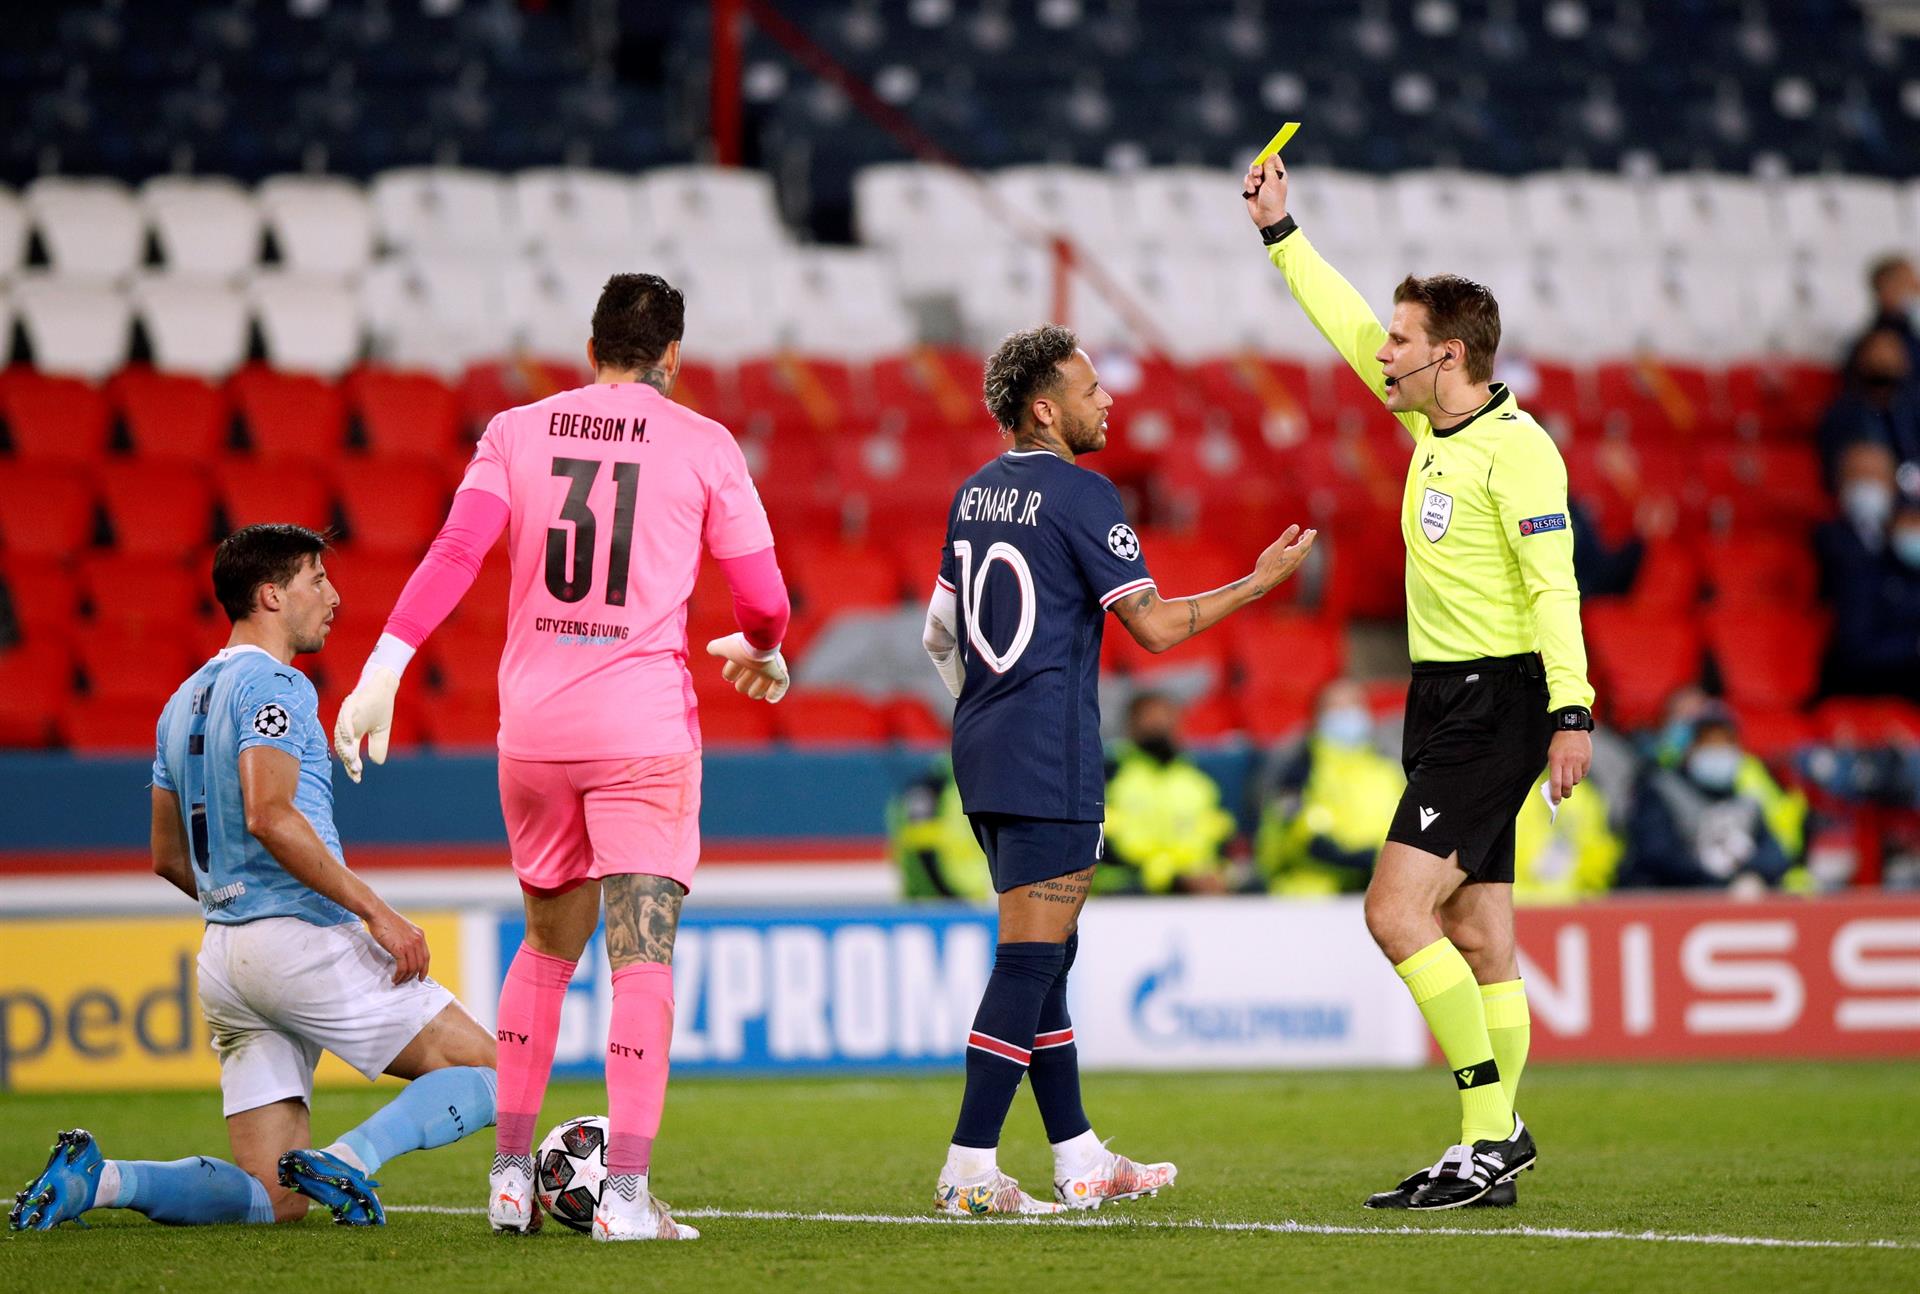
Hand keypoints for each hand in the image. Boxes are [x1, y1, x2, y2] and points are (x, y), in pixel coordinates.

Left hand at [333, 665, 400, 783]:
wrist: (384, 685)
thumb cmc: (381, 706)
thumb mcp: (382, 730)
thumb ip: (378, 746)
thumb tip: (377, 763)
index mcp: (353, 733)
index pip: (350, 753)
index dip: (351, 766)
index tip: (357, 779)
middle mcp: (346, 726)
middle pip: (343, 747)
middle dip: (349, 760)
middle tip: (355, 770)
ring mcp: (346, 716)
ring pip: (341, 736)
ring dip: (346, 749)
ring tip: (352, 760)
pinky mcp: (350, 705)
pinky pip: (345, 719)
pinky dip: (346, 730)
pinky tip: (350, 740)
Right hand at [366, 905, 428, 983]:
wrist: (378, 914)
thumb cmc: (387, 921)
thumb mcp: (404, 930)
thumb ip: (409, 940)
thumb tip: (407, 954)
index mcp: (420, 935)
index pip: (426, 956)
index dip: (424, 969)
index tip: (420, 977)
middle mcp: (418, 940)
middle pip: (420, 964)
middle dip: (414, 976)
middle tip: (406, 981)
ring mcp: (409, 944)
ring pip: (412, 968)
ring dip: (405, 977)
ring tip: (398, 981)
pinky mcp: (400, 949)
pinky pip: (403, 967)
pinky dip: (399, 975)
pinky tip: (394, 978)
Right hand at [706, 633, 789, 701]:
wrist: (760, 644)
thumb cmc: (743, 645)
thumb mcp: (725, 646)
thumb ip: (716, 648)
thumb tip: (710, 650)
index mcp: (746, 655)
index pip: (737, 667)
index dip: (730, 673)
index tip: (729, 677)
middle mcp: (759, 662)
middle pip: (751, 678)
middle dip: (743, 683)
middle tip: (740, 684)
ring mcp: (770, 668)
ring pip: (764, 684)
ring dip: (758, 690)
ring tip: (753, 693)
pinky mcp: (780, 673)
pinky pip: (781, 685)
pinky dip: (776, 693)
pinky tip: (771, 699)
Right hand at [1243, 156, 1288, 227]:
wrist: (1266, 217)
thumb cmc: (1273, 200)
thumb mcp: (1273, 182)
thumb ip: (1270, 167)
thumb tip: (1271, 154)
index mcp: (1278, 173)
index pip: (1273, 158)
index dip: (1268, 154)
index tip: (1263, 154)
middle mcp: (1269, 176)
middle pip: (1260, 162)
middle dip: (1256, 168)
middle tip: (1258, 173)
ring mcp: (1260, 182)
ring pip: (1251, 171)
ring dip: (1252, 178)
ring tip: (1256, 187)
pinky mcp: (1252, 188)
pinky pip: (1247, 180)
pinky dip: (1248, 185)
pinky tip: (1252, 193)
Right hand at [1248, 524, 1317, 596]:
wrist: (1262, 582)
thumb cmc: (1267, 564)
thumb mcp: (1276, 548)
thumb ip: (1286, 537)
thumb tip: (1296, 526)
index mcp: (1294, 555)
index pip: (1306, 544)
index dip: (1310, 537)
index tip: (1313, 531)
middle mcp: (1296, 562)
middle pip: (1305, 550)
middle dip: (1308, 540)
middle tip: (1308, 533)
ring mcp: (1292, 568)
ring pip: (1301, 555)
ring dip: (1303, 547)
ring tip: (1300, 540)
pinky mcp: (1287, 571)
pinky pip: (1297, 560)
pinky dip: (1298, 553)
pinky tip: (1291, 552)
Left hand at [1546, 729, 1591, 803]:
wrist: (1572, 728)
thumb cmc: (1559, 743)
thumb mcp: (1552, 754)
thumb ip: (1554, 769)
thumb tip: (1555, 786)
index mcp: (1556, 760)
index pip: (1556, 782)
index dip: (1556, 794)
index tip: (1555, 801)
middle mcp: (1568, 761)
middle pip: (1568, 784)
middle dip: (1565, 793)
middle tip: (1564, 795)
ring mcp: (1579, 761)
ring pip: (1576, 780)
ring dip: (1573, 782)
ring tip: (1569, 778)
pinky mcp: (1587, 760)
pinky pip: (1584, 773)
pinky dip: (1580, 775)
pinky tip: (1577, 770)